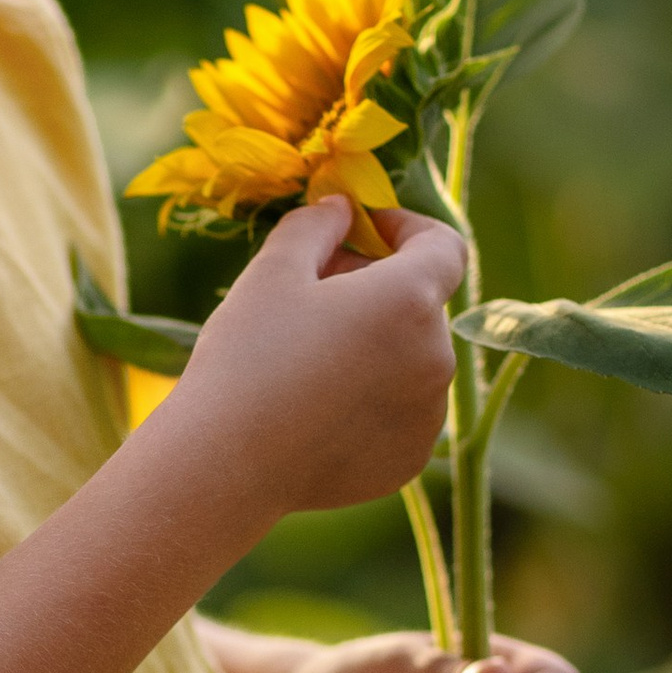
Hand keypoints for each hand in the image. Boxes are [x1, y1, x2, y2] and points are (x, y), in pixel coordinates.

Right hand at [164, 200, 466, 530]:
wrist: (226, 464)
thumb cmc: (247, 356)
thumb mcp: (272, 270)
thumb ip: (317, 223)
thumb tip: (343, 209)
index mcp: (410, 301)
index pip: (445, 246)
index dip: (406, 228)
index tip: (362, 231)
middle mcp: (437, 357)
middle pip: (419, 304)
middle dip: (375, 289)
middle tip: (309, 297)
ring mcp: (427, 415)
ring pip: (410, 359)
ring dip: (375, 346)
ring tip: (306, 360)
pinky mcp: (409, 459)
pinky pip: (400, 411)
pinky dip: (371, 399)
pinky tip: (315, 408)